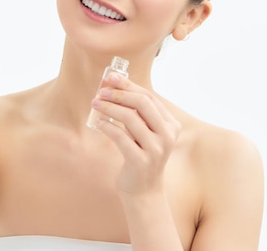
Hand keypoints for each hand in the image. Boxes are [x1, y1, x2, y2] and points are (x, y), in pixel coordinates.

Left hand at [91, 73, 180, 195]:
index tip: (111, 77)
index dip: (129, 85)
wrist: (144, 189)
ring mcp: (156, 149)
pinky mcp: (140, 161)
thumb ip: (136, 112)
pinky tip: (98, 122)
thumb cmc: (141, 153)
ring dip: (109, 107)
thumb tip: (113, 85)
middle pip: (142, 104)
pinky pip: (120, 137)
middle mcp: (167, 135)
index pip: (149, 97)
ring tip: (95, 104)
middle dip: (119, 94)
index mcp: (171, 124)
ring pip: (130, 118)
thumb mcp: (144, 132)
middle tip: (101, 91)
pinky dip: (107, 126)